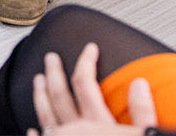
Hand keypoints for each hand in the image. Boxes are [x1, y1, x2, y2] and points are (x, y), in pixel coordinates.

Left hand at [32, 43, 155, 135]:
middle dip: (53, 72)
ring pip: (45, 115)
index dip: (86, 60)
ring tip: (37, 82)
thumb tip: (139, 84)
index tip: (89, 48)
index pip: (85, 81)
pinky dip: (37, 134)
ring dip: (40, 96)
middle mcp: (73, 132)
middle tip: (50, 58)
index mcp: (95, 123)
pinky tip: (33, 129)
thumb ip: (143, 112)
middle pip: (58, 94)